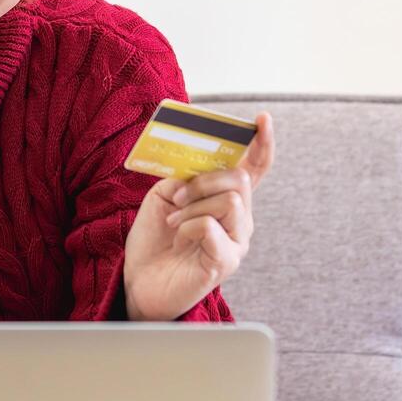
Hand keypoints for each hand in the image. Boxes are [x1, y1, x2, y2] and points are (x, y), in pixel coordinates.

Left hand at [122, 112, 274, 320]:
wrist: (139, 281)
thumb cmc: (155, 240)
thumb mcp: (164, 195)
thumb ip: (184, 176)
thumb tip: (197, 169)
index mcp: (226, 200)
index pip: (254, 168)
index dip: (262, 143)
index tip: (262, 120)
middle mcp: (239, 220)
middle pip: (240, 180)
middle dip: (204, 180)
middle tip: (177, 197)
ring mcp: (236, 242)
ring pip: (230, 200)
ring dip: (193, 205)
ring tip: (174, 221)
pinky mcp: (226, 261)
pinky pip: (211, 226)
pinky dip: (188, 227)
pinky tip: (180, 240)